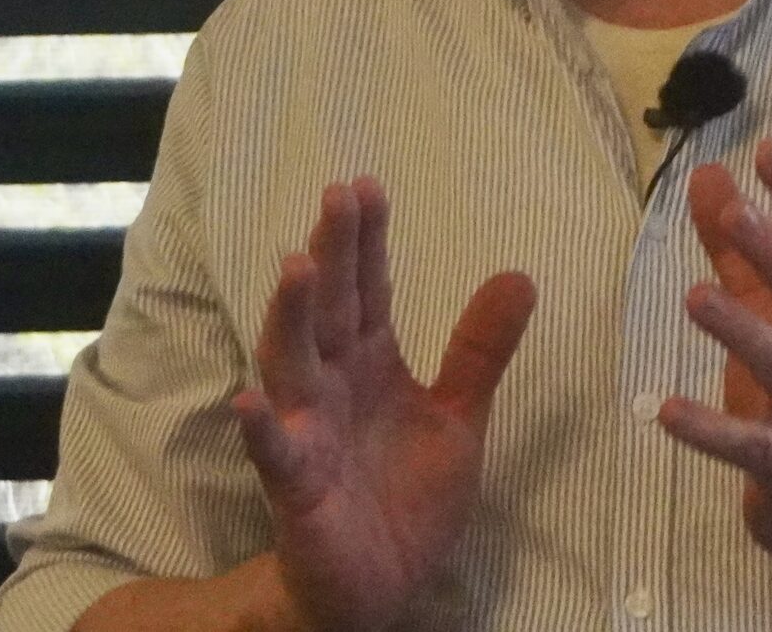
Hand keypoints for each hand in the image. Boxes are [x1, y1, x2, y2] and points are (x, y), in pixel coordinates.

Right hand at [233, 177, 536, 631]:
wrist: (383, 586)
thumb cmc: (407, 497)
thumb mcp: (460, 418)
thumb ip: (481, 351)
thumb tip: (520, 274)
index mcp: (370, 363)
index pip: (367, 289)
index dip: (366, 241)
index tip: (366, 185)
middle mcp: (332, 385)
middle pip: (328, 309)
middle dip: (332, 254)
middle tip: (337, 196)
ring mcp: (309, 432)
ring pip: (292, 363)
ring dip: (290, 316)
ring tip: (295, 265)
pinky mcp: (297, 487)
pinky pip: (275, 453)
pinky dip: (261, 427)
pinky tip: (251, 400)